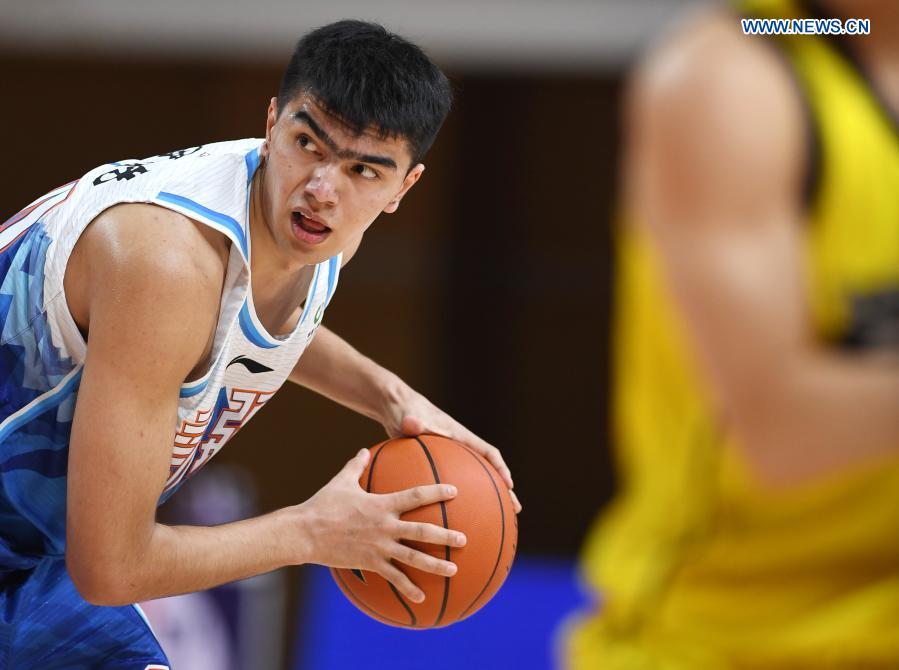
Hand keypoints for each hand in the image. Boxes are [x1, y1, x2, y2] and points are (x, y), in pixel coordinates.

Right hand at [295, 448, 467, 602]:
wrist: (305, 533)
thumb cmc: (323, 504)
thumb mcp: (341, 481)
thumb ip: (356, 466)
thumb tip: (363, 450)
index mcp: (382, 504)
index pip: (415, 496)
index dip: (436, 492)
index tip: (455, 491)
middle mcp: (385, 526)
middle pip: (422, 532)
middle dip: (446, 535)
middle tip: (464, 539)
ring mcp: (379, 547)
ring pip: (413, 558)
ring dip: (436, 565)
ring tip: (454, 570)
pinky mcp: (371, 563)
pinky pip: (394, 578)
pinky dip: (408, 588)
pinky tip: (422, 599)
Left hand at [381, 387, 522, 513]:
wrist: (395, 407)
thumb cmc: (404, 410)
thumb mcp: (409, 417)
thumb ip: (412, 422)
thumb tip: (411, 424)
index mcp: (459, 436)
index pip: (487, 452)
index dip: (500, 468)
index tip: (509, 485)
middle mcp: (459, 447)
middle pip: (488, 470)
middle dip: (503, 489)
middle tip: (515, 509)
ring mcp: (451, 455)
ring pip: (474, 479)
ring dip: (486, 497)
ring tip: (494, 521)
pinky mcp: (439, 463)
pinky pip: (455, 483)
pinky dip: (457, 499)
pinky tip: (451, 518)